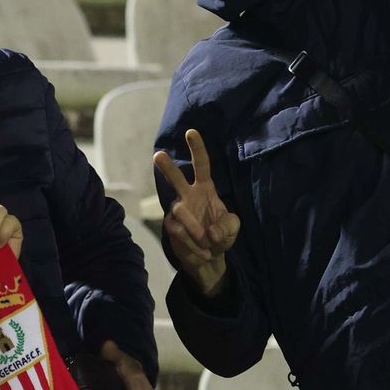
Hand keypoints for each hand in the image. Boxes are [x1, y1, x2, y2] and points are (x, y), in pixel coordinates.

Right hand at [153, 131, 239, 296]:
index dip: (197, 149)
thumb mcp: (232, 229)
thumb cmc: (220, 235)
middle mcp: (188, 195)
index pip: (201, 165)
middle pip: (176, 178)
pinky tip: (202, 251)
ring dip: (195, 229)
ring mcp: (178, 210)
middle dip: (167, 167)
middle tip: (158, 155)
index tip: (191, 132)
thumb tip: (210, 231)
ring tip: (207, 244)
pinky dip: (192, 242)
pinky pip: (179, 230)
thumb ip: (226, 226)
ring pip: (180, 211)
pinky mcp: (170, 225)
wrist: (208, 258)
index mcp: (205, 188)